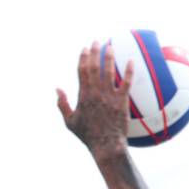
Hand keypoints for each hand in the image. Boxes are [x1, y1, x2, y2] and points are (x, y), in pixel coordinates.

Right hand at [57, 42, 131, 157]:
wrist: (106, 146)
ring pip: (109, 72)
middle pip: (94, 67)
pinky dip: (129, 71)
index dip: (83, 58)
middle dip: (94, 52)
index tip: (84, 48)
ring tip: (110, 46)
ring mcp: (109, 96)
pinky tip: (131, 60)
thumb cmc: (88, 136)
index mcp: (83, 96)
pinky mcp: (122, 102)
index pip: (81, 71)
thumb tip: (57, 88)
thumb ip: (62, 104)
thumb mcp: (70, 122)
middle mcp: (96, 93)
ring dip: (109, 57)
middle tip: (96, 42)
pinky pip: (126, 83)